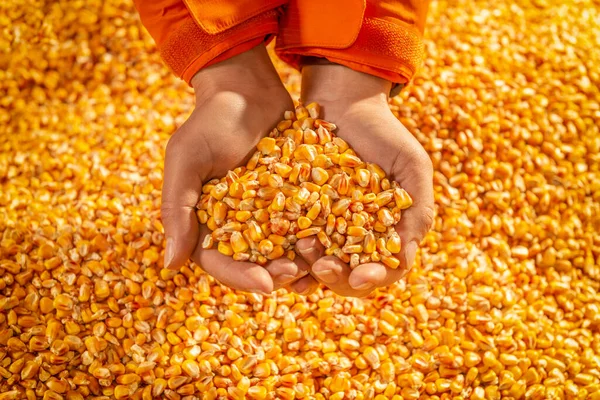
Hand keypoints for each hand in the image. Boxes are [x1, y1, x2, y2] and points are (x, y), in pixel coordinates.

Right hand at [162, 45, 316, 294]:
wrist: (247, 88)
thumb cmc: (210, 121)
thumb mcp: (186, 160)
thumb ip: (178, 209)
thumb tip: (169, 266)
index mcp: (207, 222)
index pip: (220, 262)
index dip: (242, 276)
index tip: (265, 284)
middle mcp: (238, 224)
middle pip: (256, 262)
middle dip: (276, 274)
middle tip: (296, 275)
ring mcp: (269, 212)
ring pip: (285, 249)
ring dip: (302, 263)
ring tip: (320, 269)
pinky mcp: (296, 198)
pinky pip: (308, 223)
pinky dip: (320, 236)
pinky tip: (338, 246)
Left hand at [296, 63, 434, 296]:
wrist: (345, 103)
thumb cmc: (385, 135)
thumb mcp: (412, 168)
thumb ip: (416, 213)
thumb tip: (402, 261)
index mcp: (384, 235)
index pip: (381, 270)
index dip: (372, 278)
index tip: (360, 277)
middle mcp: (351, 238)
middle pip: (344, 275)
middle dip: (335, 277)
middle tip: (323, 266)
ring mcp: (321, 228)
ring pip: (313, 263)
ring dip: (306, 266)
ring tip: (301, 250)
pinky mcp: (294, 213)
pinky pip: (286, 238)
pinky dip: (282, 248)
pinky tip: (278, 247)